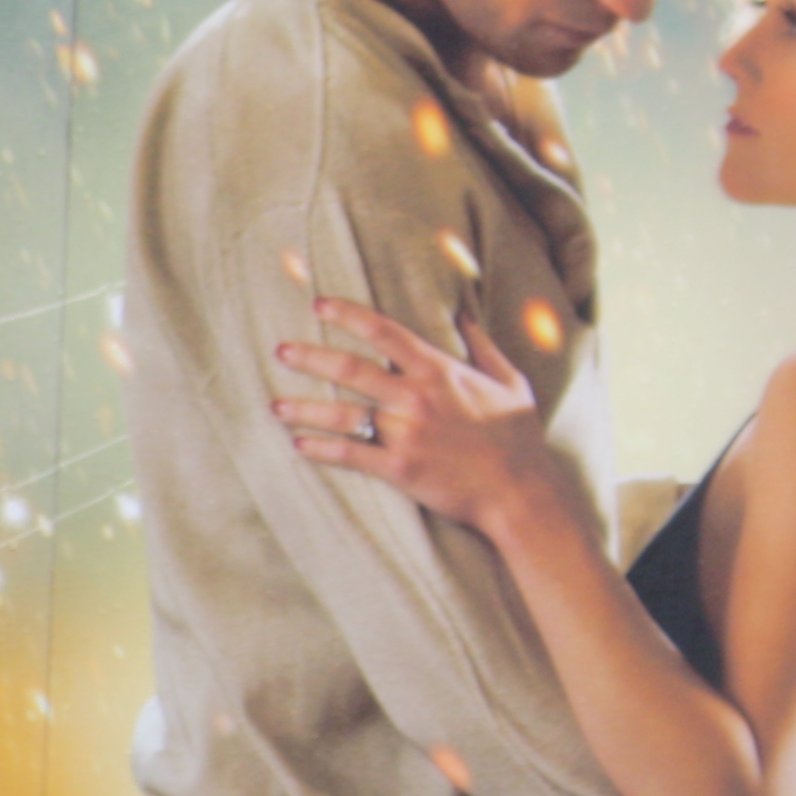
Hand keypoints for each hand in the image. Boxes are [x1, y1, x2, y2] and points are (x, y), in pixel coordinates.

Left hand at [270, 297, 571, 540]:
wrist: (519, 490)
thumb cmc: (516, 435)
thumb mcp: (508, 381)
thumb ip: (482, 345)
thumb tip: (464, 312)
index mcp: (439, 371)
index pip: (385, 333)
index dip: (348, 315)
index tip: (319, 305)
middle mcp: (417, 398)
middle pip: (350, 370)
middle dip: (311, 357)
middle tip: (281, 351)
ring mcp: (405, 434)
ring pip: (342, 414)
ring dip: (304, 409)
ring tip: (276, 405)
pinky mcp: (399, 468)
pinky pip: (349, 455)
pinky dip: (320, 449)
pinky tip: (298, 444)